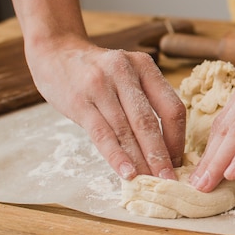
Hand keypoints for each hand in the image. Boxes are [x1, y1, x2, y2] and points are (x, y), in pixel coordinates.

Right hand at [25, 34, 185, 179]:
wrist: (56, 52)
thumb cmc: (99, 71)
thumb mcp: (129, 74)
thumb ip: (146, 100)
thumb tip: (166, 146)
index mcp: (145, 66)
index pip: (171, 107)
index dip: (177, 138)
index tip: (178, 161)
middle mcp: (125, 72)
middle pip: (149, 121)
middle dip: (161, 156)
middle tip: (169, 180)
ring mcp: (100, 86)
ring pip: (126, 131)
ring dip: (140, 161)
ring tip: (150, 181)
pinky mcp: (79, 101)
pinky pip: (102, 134)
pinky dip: (116, 156)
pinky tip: (126, 172)